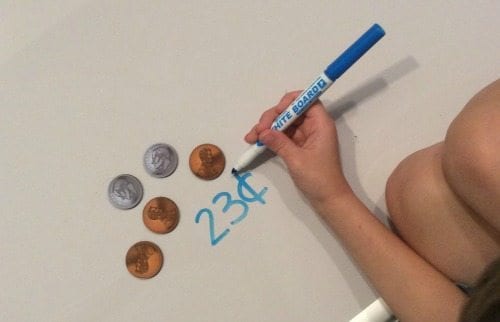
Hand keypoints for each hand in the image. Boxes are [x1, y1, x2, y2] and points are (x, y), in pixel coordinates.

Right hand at [245, 91, 352, 207]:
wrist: (328, 199)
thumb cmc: (319, 178)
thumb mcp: (297, 160)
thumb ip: (280, 143)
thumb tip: (263, 132)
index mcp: (320, 124)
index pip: (307, 100)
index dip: (291, 101)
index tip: (277, 113)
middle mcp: (313, 126)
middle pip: (291, 111)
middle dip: (272, 118)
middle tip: (258, 130)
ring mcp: (305, 136)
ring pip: (284, 124)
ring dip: (267, 128)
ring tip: (251, 138)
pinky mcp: (298, 146)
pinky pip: (282, 136)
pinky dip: (269, 138)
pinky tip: (256, 142)